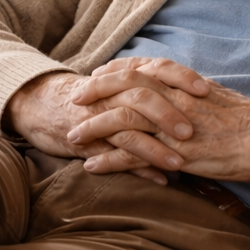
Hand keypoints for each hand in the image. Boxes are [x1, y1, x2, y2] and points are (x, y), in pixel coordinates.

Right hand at [4, 68, 199, 184]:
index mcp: (125, 77)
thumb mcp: (119, 82)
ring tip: (180, 164)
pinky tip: (160, 181)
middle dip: (168, 115)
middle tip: (192, 131)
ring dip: (155, 149)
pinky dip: (138, 170)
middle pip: (141, 98)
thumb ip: (150, 84)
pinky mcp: (88, 144)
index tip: (206, 90)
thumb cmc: (92, 96)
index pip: (156, 69)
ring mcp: (98, 120)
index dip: (181, 77)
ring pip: (127, 131)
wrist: (42, 105)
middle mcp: (111, 95)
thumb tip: (193, 95)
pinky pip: (114, 157)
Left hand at [70, 57, 249, 181]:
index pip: (141, 68)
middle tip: (76, 100)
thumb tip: (184, 93)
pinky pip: (133, 154)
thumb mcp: (218, 97)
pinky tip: (92, 167)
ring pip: (121, 118)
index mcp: (183, 84)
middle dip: (95, 91)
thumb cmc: (249, 122)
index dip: (116, 71)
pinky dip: (109, 160)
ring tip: (73, 138)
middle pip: (124, 85)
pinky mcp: (173, 152)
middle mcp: (173, 98)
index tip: (99, 74)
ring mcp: (171, 125)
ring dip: (93, 128)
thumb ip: (194, 94)